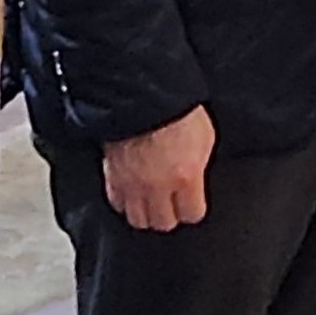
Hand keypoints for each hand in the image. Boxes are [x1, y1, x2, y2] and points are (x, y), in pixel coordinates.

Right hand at [102, 104, 217, 231]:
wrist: (141, 92)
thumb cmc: (174, 107)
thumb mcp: (204, 137)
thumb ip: (198, 165)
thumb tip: (195, 178)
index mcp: (186, 177)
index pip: (192, 214)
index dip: (193, 209)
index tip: (192, 203)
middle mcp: (158, 186)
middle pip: (163, 223)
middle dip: (169, 215)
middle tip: (170, 204)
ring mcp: (132, 183)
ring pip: (137, 219)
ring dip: (145, 212)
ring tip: (150, 202)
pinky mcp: (112, 175)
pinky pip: (115, 202)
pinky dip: (123, 200)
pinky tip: (131, 191)